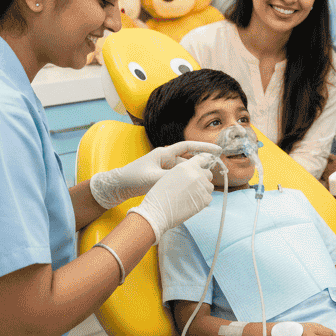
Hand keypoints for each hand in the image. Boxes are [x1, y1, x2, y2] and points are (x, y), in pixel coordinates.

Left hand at [90, 141, 220, 206]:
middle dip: (202, 162)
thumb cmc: (132, 178)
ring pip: (184, 169)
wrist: (119, 186)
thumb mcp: (152, 178)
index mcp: (164, 153)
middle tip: (215, 169)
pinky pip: (179, 178)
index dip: (203, 147)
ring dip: (194, 174)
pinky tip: (193, 189)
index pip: (187, 147)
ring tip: (206, 181)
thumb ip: (169, 178)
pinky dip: (187, 182)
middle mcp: (166, 159)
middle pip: (188, 158)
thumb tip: (186, 181)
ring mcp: (164, 168)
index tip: (217, 150)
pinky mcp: (162, 177)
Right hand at [127, 154, 215, 242]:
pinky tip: (191, 204)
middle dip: (203, 180)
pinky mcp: (205, 199)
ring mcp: (202, 186)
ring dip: (203, 191)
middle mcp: (196, 173)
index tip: (202, 170)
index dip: (202, 164)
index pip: (201, 159)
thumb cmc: (159, 196)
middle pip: (208, 174)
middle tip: (194, 188)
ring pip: (209, 187)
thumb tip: (193, 176)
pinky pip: (208, 198)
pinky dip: (202, 202)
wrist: (158, 211)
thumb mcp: (169, 176)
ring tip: (190, 198)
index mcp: (186, 166)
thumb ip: (183, 173)